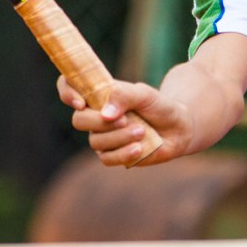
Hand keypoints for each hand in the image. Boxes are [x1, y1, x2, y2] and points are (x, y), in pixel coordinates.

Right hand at [55, 75, 191, 166]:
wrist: (178, 128)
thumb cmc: (159, 106)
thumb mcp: (144, 94)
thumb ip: (124, 96)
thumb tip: (105, 113)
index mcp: (99, 95)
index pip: (68, 87)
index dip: (67, 93)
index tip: (81, 102)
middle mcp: (96, 116)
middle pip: (79, 120)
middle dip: (100, 122)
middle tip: (125, 120)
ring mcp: (103, 137)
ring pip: (96, 142)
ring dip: (120, 137)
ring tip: (142, 131)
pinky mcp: (113, 156)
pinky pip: (107, 159)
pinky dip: (124, 153)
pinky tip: (140, 148)